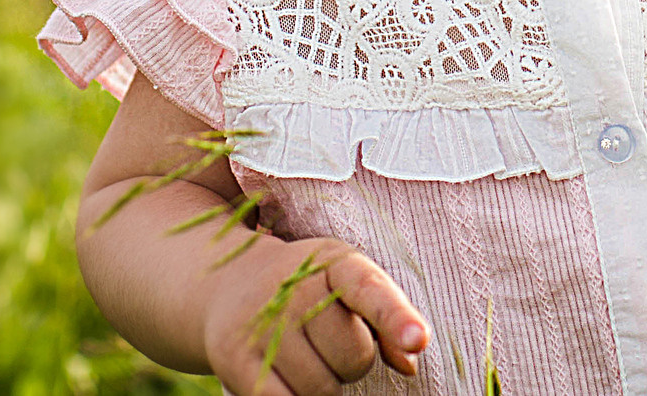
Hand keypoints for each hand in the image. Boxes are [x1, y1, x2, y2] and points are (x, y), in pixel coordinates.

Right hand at [202, 234, 429, 392]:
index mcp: (334, 262)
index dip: (396, 318)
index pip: (370, 290)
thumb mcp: (348, 287)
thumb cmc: (309, 292)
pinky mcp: (234, 359)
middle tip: (329, 344)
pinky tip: (286, 379)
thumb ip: (385, 320)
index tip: (417, 340)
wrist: (228, 283)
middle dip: (352, 363)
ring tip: (305, 358)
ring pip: (321, 389)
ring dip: (323, 387)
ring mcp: (262, 324)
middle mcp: (295, 289)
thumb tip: (409, 363)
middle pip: (353, 358)